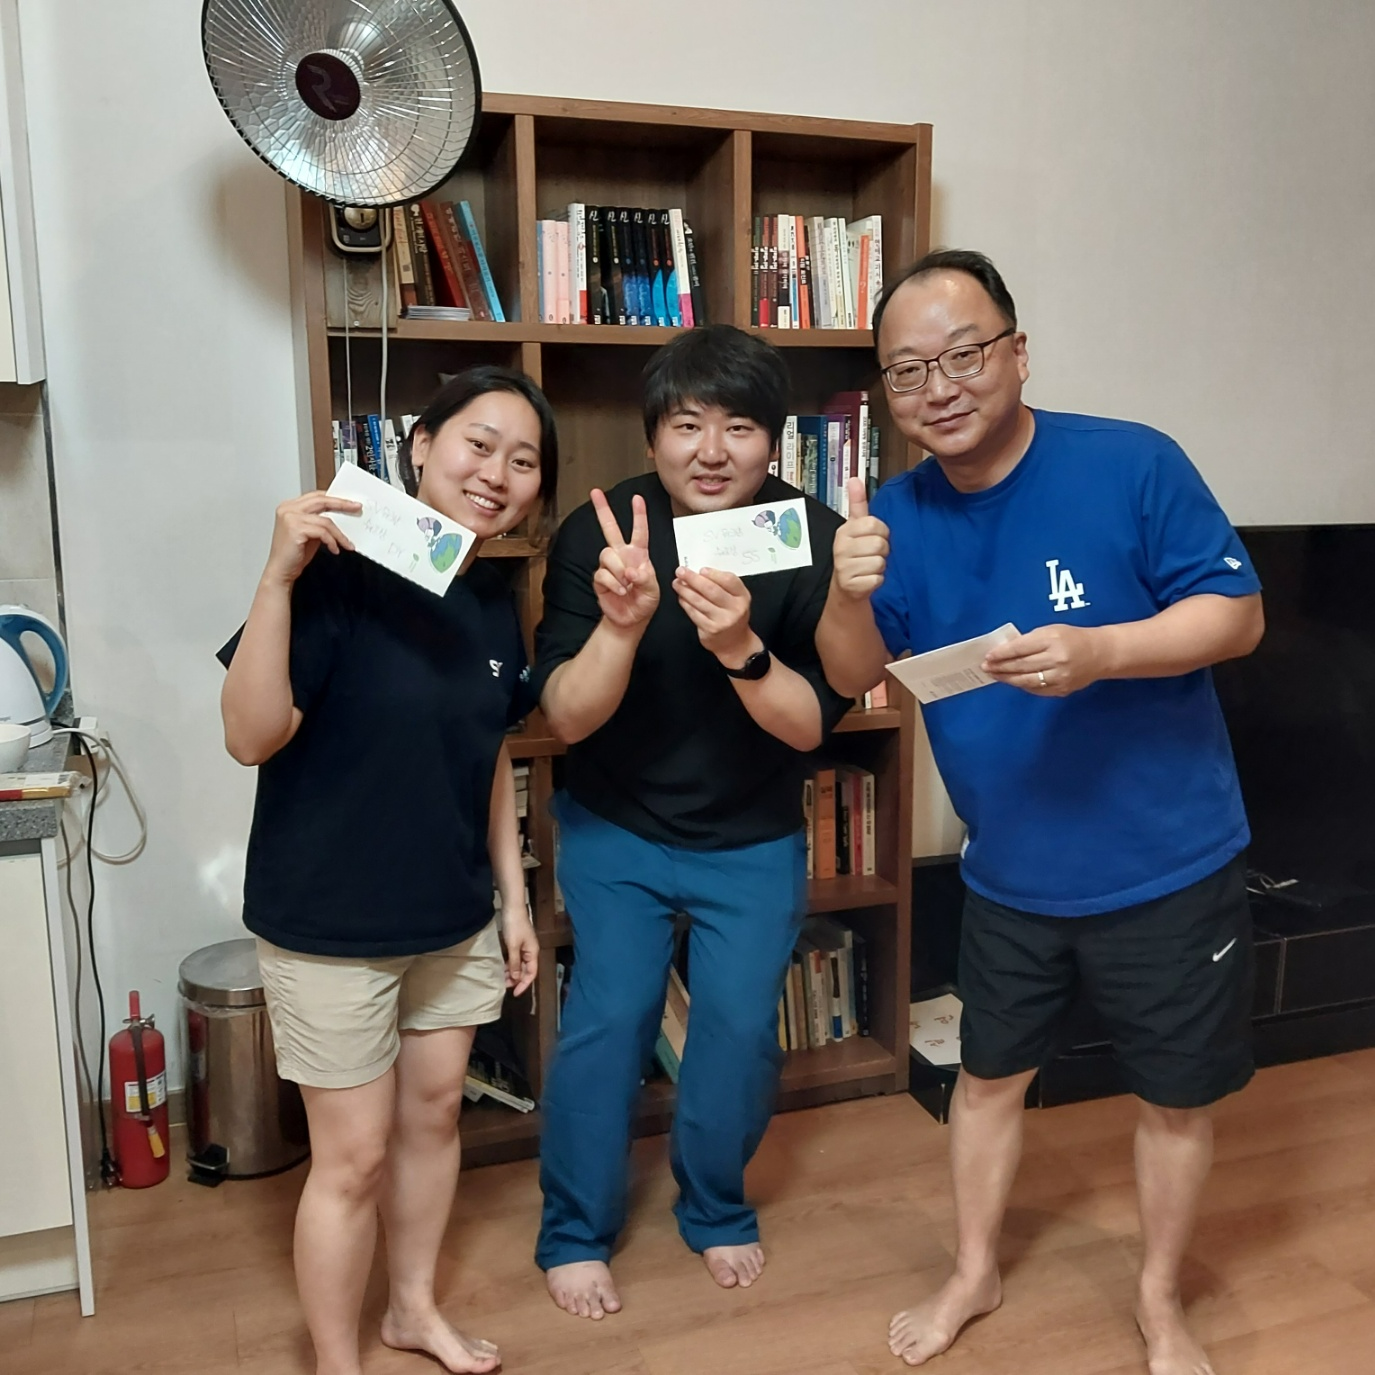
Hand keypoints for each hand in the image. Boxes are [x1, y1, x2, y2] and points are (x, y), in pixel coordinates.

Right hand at [263, 491, 359, 584]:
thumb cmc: (294, 554)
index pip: (316, 496)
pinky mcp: (295, 529)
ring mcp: (290, 517)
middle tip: (357, 508)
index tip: (350, 503)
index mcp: (290, 506)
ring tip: (347, 544)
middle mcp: (288, 509)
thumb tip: (341, 515)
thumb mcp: (310, 532)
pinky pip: (322, 532)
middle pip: (321, 501)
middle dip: (342, 505)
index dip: (334, 498)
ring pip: (325, 521)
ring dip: (339, 534)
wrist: (281, 571)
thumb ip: (320, 521)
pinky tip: (334, 549)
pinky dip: (332, 541)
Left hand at [501, 905, 538, 996]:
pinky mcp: (518, 943)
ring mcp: (524, 947)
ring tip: (502, 978)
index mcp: (533, 952)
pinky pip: (515, 958)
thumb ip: (514, 962)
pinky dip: (510, 965)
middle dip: (516, 980)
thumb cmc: (514, 926)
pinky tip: (503, 967)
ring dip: (512, 973)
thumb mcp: (513, 946)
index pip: (531, 974)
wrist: (512, 907)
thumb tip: (516, 978)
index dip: (524, 984)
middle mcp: (530, 951)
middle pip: (526, 970)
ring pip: (520, 965)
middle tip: (504, 986)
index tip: (515, 994)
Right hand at [591, 489, 659, 630]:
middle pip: (610, 529)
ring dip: (619, 571)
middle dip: (603, 510)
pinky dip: (613, 584)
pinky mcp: (600, 578)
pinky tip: (620, 591)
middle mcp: (622, 556)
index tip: (637, 498)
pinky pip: (603, 574)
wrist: (630, 620)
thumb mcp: (654, 591)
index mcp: (639, 555)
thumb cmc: (645, 602)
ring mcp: (610, 566)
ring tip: (627, 585)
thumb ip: (646, 579)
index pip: (640, 531)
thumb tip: (630, 571)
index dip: (639, 515)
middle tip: (595, 492)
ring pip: (607, 554)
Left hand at [672, 566, 756, 664]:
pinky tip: (681, 597)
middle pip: (711, 590)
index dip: (713, 574)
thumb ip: (722, 585)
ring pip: (700, 601)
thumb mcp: (735, 598)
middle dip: (693, 579)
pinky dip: (685, 603)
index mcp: (742, 596)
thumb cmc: (733, 615)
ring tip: (676, 583)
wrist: (735, 644)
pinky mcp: (710, 630)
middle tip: (681, 571)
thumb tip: (699, 572)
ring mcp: (722, 621)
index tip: (700, 569)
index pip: (729, 580)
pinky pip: (694, 613)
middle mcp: (734, 609)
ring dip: (685, 590)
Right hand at [831, 477, 889, 600]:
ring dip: (880, 566)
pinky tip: (867, 579)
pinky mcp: (852, 585)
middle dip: (882, 551)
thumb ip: (857, 504)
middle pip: (879, 544)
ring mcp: (844, 568)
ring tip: (869, 567)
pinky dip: (877, 580)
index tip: (873, 537)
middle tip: (872, 554)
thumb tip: (854, 479)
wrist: (846, 587)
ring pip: (880, 562)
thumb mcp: (855, 527)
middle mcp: (840, 549)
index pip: (874, 524)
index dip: (881, 532)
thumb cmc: (855, 553)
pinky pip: (877, 579)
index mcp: (843, 531)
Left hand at [983, 623, 1107, 696]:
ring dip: (1007, 678)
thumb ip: (1030, 640)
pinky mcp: (1062, 689)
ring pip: (1026, 680)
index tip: (988, 656)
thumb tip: (1005, 650)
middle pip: (1021, 666)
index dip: (1002, 654)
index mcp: (1052, 640)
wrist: (1101, 654)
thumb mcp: (1051, 630)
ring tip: (994, 675)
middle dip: (1000, 667)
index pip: (1021, 648)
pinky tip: (1013, 681)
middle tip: (985, 667)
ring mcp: (1060, 677)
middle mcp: (1056, 659)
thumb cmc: (1073, 638)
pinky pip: (1037, 689)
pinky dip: (1022, 685)